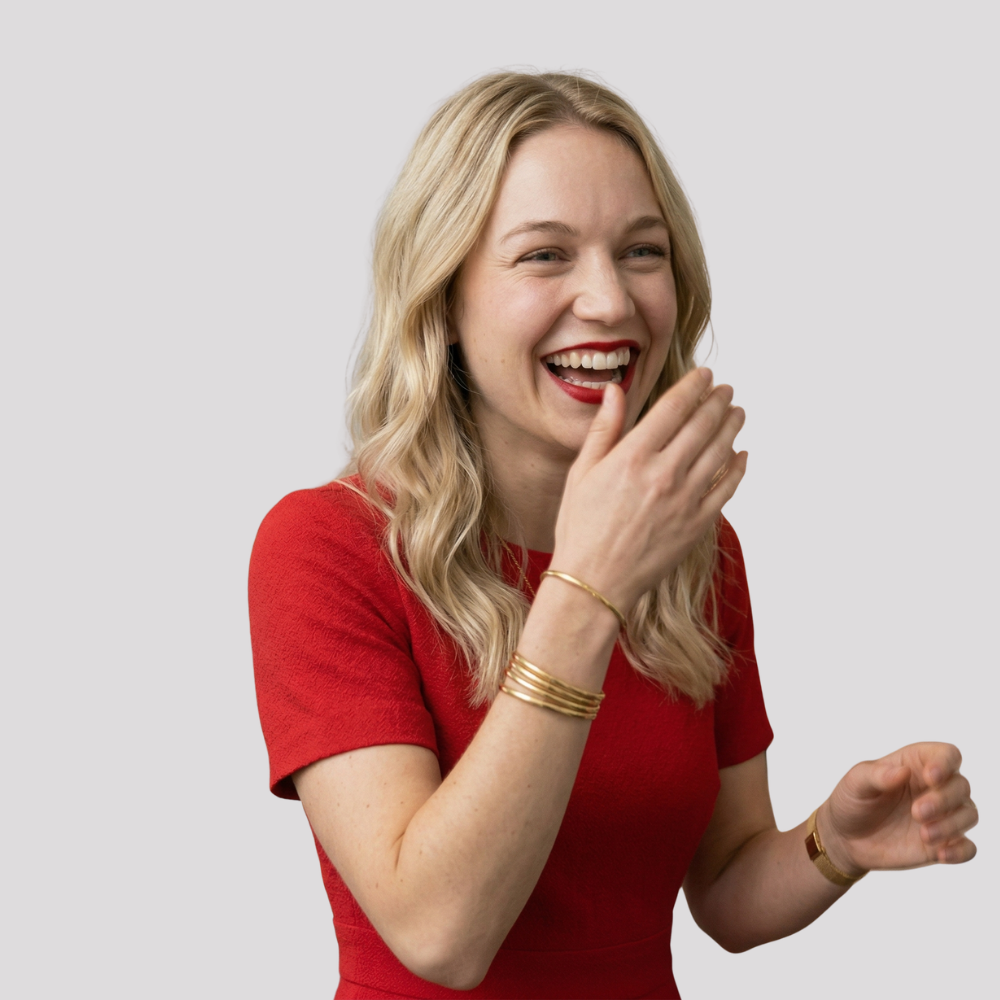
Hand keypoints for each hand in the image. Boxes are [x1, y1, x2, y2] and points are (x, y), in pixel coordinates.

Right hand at [551, 368, 746, 612]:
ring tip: (737, 413)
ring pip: (720, 452)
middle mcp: (663, 474)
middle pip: (702, 425)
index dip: (694, 387)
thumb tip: (615, 390)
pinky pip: (726, 488)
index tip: (705, 375)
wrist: (594, 581)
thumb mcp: (581, 473)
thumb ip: (603, 429)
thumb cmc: (581, 528)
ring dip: (732, 427)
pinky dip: (737, 467)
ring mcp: (685, 500)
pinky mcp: (697, 524)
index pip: (673, 408)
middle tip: (726, 390)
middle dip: (718, 402)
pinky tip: (741, 455)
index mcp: (632, 457)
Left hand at [818, 742, 977, 876]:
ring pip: (968, 814)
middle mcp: (935, 788)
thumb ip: (877, 774)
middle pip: (961, 785)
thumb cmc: (852, 800)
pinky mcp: (943, 843)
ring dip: (951, 825)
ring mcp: (941, 816)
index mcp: (916, 764)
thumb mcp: (855, 783)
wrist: (845, 838)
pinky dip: (961, 851)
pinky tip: (941, 854)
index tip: (930, 777)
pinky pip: (968, 848)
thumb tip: (902, 772)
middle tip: (917, 812)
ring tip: (924, 834)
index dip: (945, 763)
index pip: (947, 755)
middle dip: (944, 799)